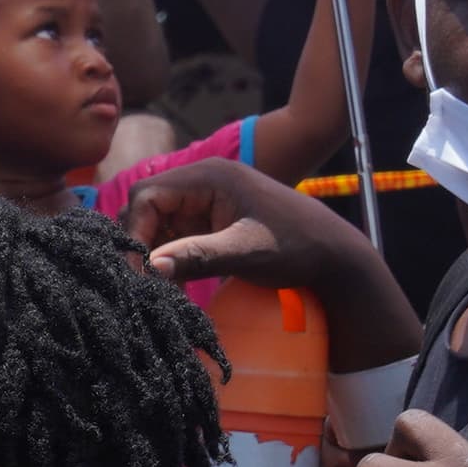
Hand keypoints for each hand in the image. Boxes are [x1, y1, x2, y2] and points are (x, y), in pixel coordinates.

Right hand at [125, 157, 373, 297]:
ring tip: (160, 290)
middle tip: (143, 283)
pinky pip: (177, 237)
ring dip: (155, 256)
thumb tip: (151, 266)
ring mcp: (206, 201)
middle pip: (148, 208)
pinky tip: (176, 288)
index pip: (147, 195)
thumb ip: (198, 256)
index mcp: (208, 176)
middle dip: (141, 244)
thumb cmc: (295, 246)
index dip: (134, 231)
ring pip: (159, 225)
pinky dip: (172, 261)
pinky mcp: (212, 221)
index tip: (138, 270)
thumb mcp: (246, 252)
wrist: (333, 253)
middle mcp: (202, 182)